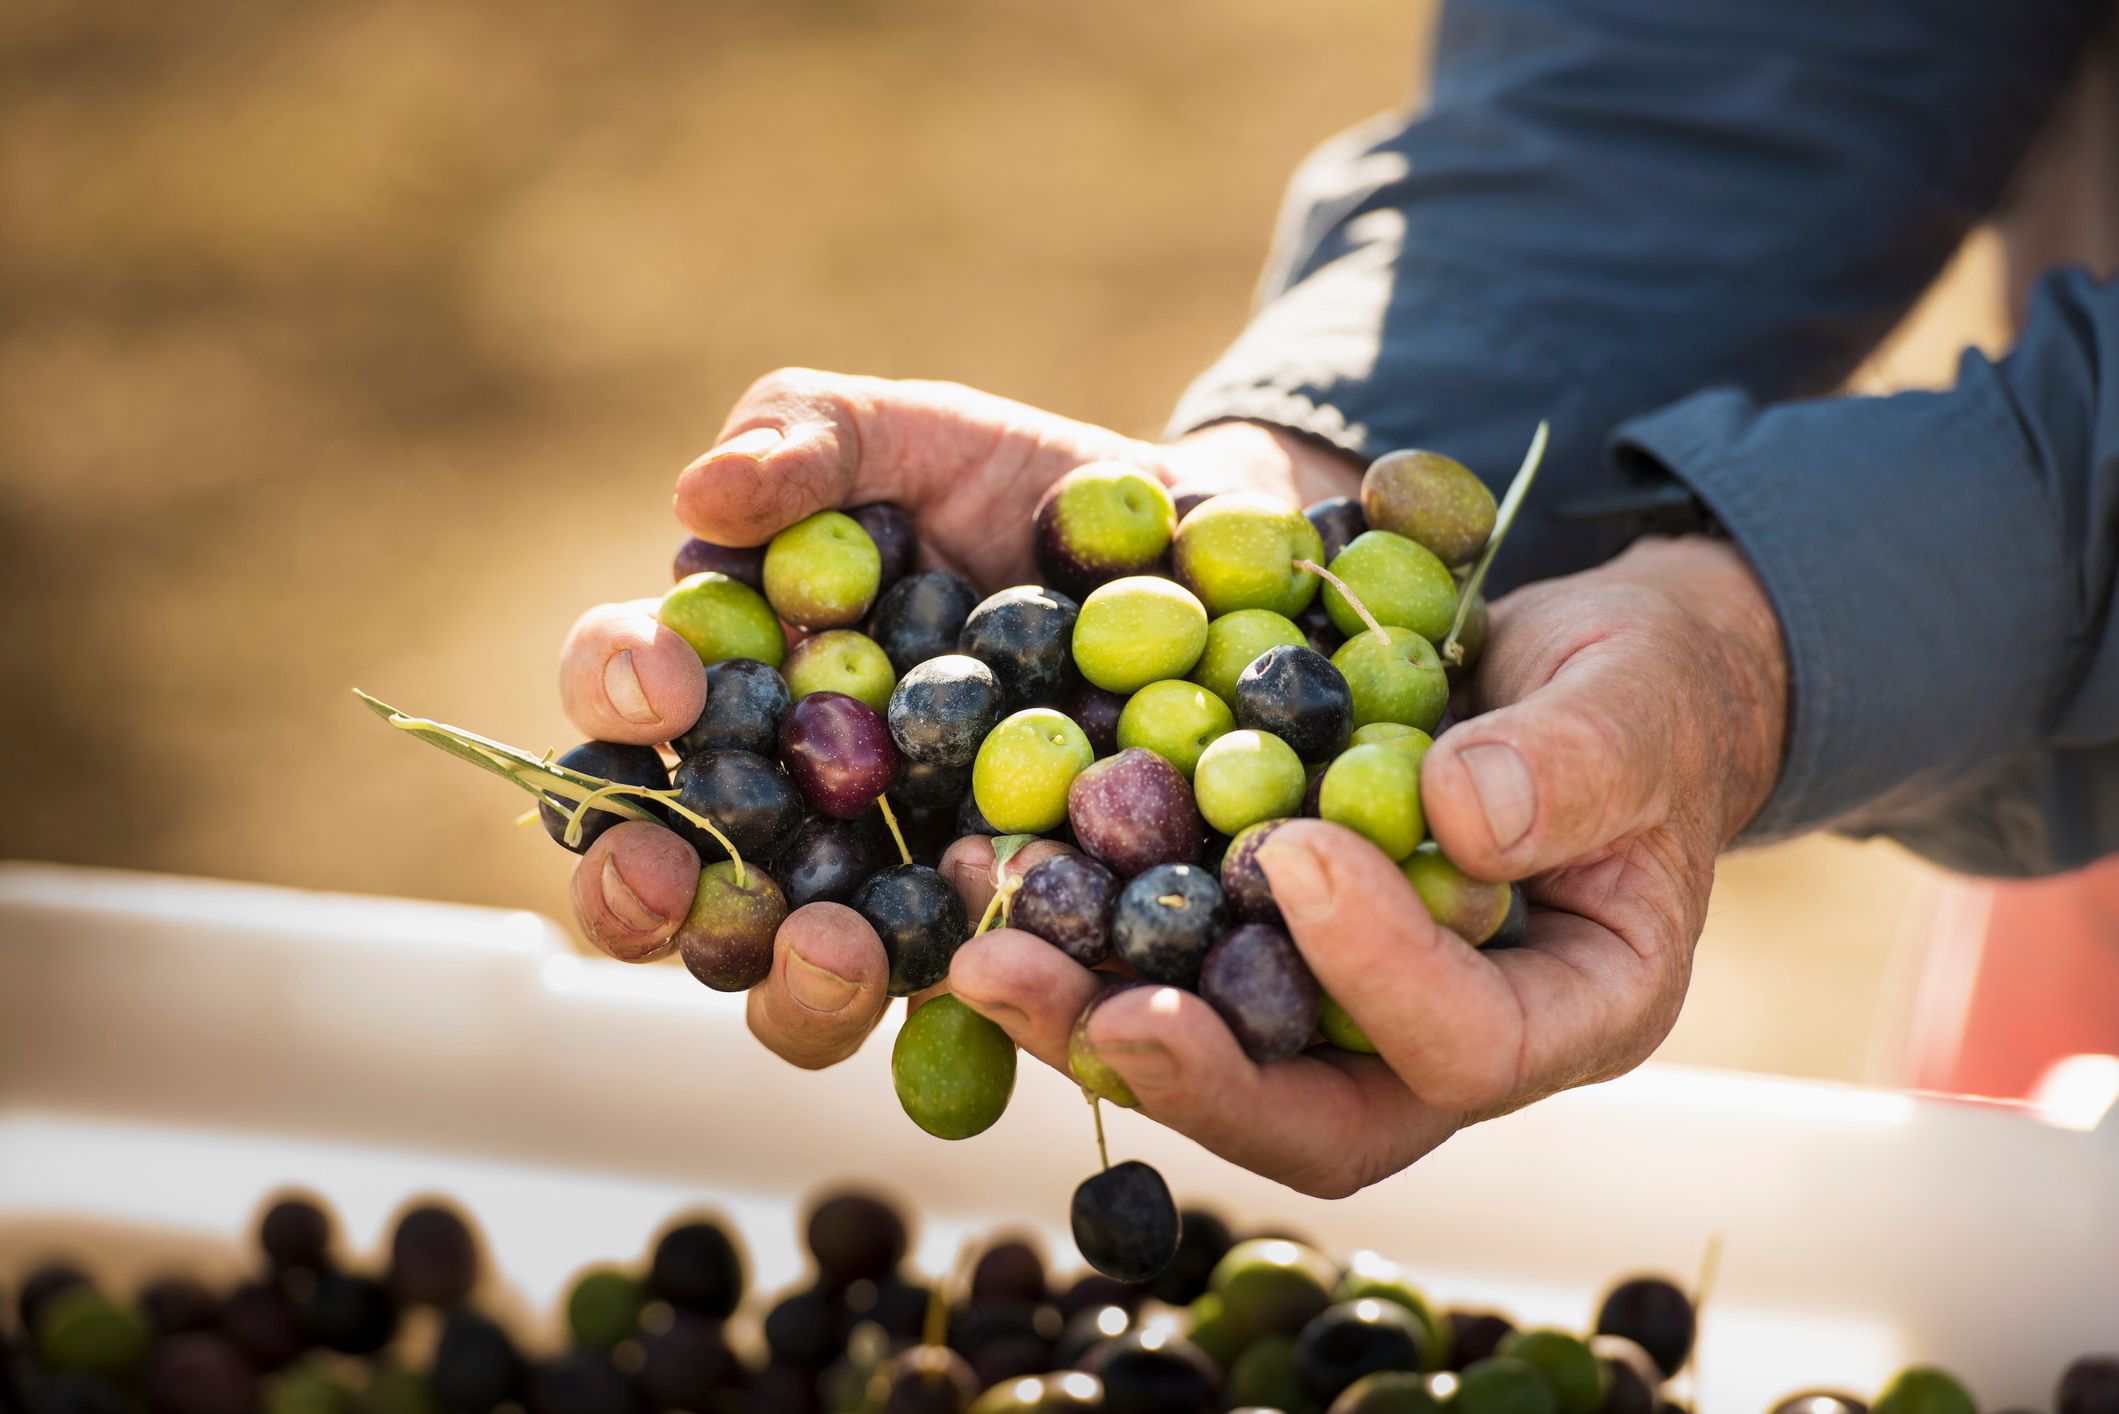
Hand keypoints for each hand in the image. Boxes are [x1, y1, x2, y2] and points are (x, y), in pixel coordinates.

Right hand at [553, 369, 1359, 1066]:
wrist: (1179, 549)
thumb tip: (700, 497)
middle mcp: (777, 811)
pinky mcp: (997, 949)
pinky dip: (962, 1014)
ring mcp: (883, 895)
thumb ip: (810, 439)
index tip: (667, 681)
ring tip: (837, 951)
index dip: (614, 693)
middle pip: (660, 883)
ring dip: (790, 987)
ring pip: (787, 989)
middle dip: (639, 891)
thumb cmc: (1010, 485)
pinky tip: (989, 986)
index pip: (618, 701)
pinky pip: (964, 1018)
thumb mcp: (910, 433)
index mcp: (725, 685)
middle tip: (674, 876)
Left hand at [948, 535, 1788, 1195]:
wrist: (1578, 679)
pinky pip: (1172, 969)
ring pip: (1216, 1062)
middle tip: (1055, 996)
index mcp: (1573, 1012)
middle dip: (1179, 1069)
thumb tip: (1457, 816)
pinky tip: (993, 869)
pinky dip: (1083, 934)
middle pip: (1311, 1118)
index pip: (1470, 1048)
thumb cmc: (1636, 691)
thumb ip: (1577, 758)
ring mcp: (1348, 1014)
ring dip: (1087, 1018)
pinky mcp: (1267, 952)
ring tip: (978, 948)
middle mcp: (1444, 1044)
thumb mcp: (1639, 698)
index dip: (1379, 972)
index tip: (1298, 851)